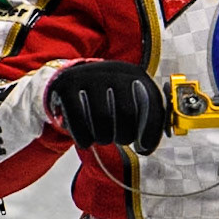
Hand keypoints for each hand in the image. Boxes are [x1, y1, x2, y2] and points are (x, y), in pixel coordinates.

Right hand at [45, 60, 164, 153]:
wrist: (71, 78)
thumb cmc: (108, 96)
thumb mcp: (130, 97)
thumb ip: (148, 115)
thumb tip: (149, 144)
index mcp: (135, 73)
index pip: (152, 102)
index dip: (151, 130)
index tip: (144, 148)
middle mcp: (113, 70)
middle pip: (127, 113)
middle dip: (124, 135)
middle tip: (120, 139)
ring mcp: (89, 76)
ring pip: (102, 119)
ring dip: (104, 138)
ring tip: (103, 137)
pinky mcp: (67, 86)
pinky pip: (77, 121)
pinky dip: (84, 138)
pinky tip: (86, 140)